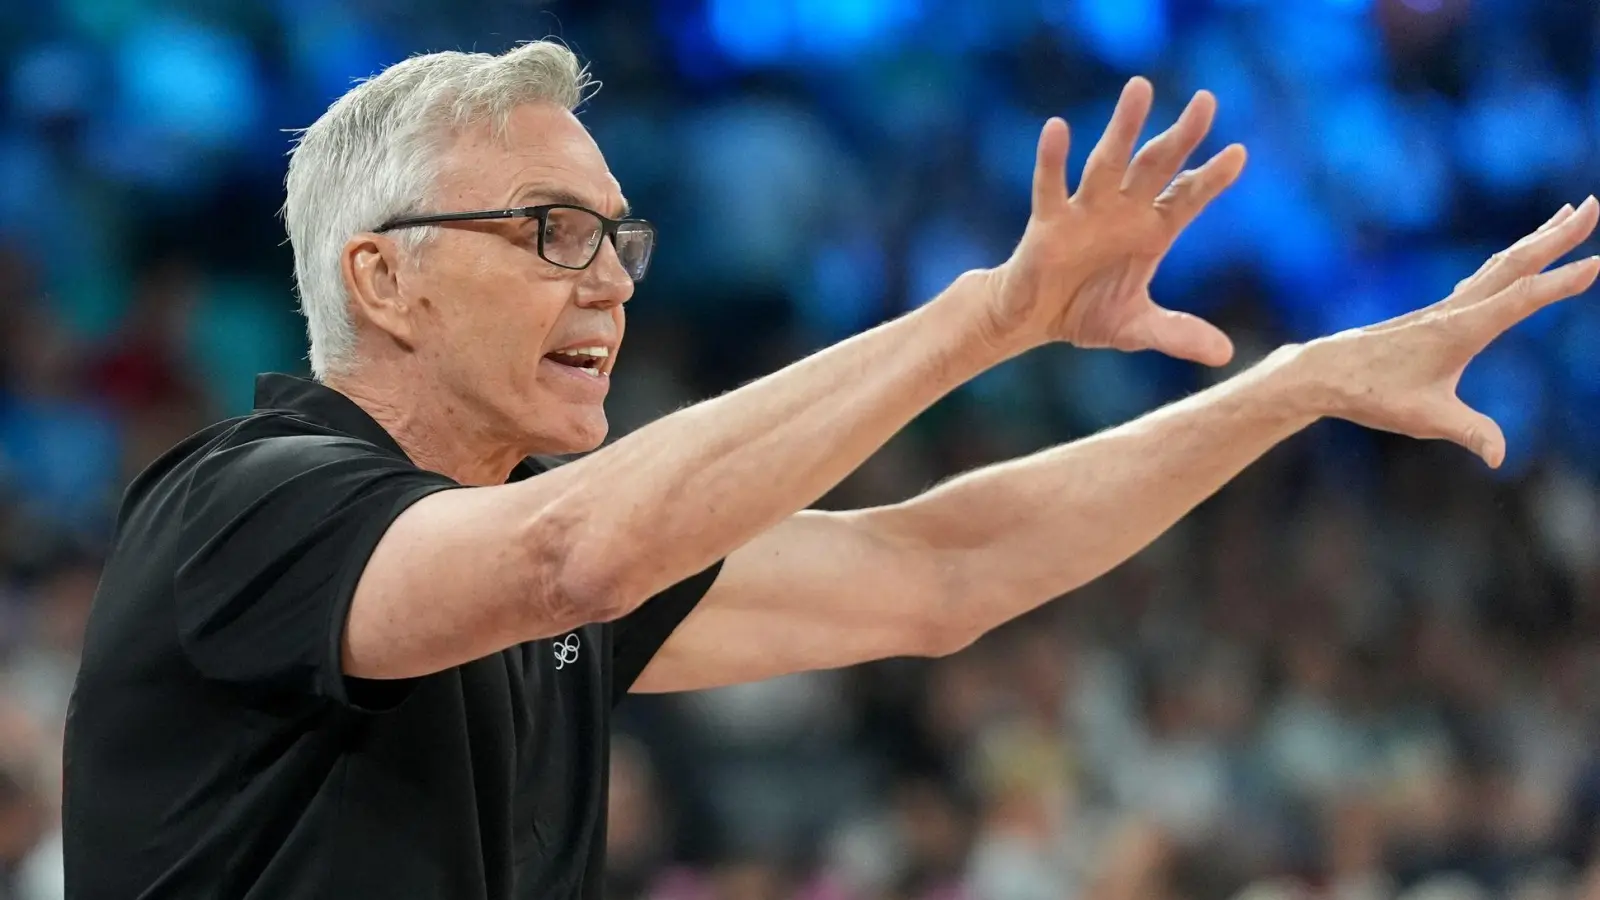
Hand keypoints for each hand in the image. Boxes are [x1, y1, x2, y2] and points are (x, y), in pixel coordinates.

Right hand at [982, 77, 1246, 365]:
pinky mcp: (1047, 223)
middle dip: (1180, 136)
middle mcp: (1122, 212)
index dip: (1211, 178)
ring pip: (1108, 163)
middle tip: (1206, 101)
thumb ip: (1178, 334)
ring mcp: (1085, 212)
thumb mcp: (1137, 328)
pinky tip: (1057, 127)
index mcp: (1150, 232)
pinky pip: (1050, 186)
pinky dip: (1052, 158)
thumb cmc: (1084, 312)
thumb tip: (1224, 354)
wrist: (1029, 320)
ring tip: (1139, 88)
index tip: (1239, 154)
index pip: (1187, 198)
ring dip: (1123, 128)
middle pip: (1155, 167)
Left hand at [1297, 196, 1599, 467]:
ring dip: (1536, 238)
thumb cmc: (1371, 394)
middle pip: (1515, 264)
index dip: (1561, 283)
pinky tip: (1514, 257)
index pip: (1521, 299)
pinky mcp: (1435, 313)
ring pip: (1499, 264)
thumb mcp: (1423, 419)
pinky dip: (1508, 259)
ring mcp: (1445, 308)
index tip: (1598, 262)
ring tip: (1566, 213)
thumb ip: (1468, 433)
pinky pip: (1482, 277)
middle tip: (1594, 204)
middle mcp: (1455, 310)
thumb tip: (1498, 457)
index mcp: (1460, 330)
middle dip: (1558, 235)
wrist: (1323, 373)